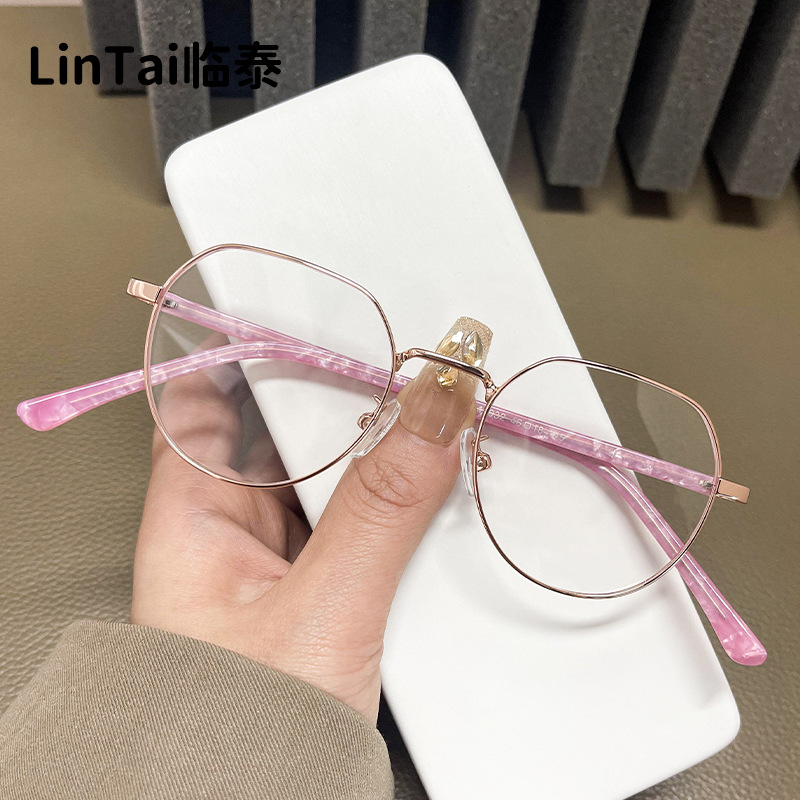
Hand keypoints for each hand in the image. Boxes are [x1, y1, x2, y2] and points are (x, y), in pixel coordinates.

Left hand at [131, 322, 481, 722]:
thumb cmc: (243, 741)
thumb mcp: (323, 613)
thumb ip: (380, 510)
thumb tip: (430, 411)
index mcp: (191, 522)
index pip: (207, 401)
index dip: (252, 350)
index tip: (308, 312)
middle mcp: (229, 534)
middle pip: (280, 429)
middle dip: (339, 397)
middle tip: (398, 364)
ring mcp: (278, 562)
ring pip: (325, 475)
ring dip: (375, 450)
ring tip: (426, 418)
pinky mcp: (322, 589)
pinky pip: (355, 520)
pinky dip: (391, 500)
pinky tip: (426, 488)